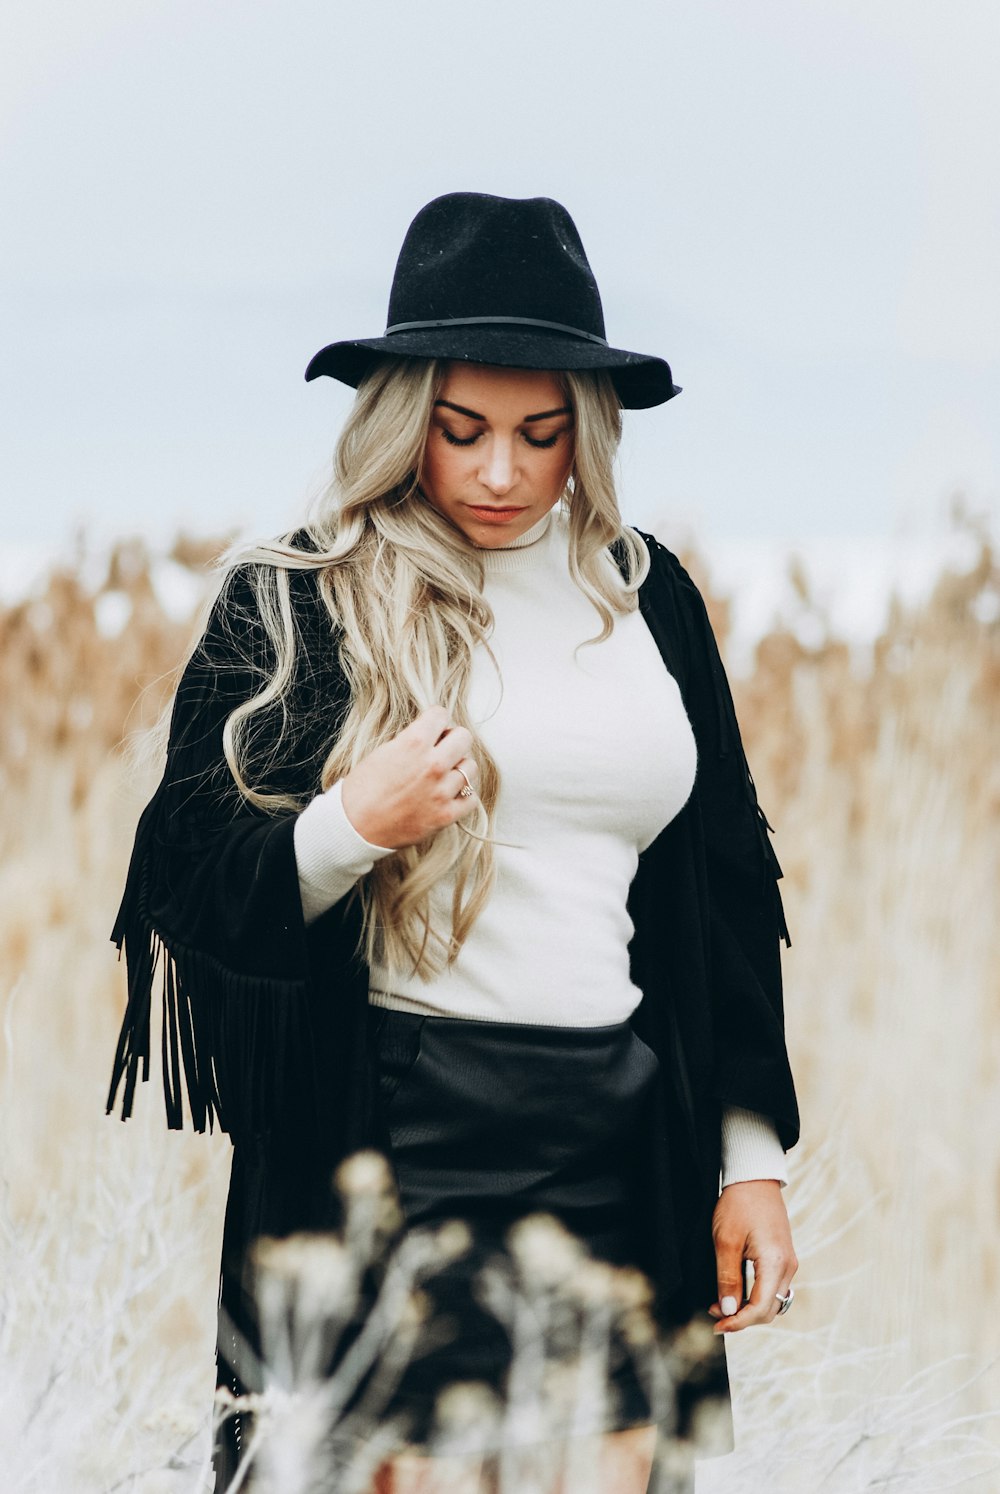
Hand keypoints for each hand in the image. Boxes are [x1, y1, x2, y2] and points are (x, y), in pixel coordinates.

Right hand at [339, 706, 479, 849]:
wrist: (353, 827)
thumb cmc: (360, 790)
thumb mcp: (382, 753)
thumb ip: (410, 741)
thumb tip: (430, 735)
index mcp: (413, 743)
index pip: (441, 714)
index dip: (434, 721)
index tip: (431, 729)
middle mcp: (433, 765)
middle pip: (464, 737)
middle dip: (453, 740)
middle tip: (441, 749)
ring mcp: (441, 791)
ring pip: (470, 767)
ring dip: (459, 768)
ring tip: (444, 775)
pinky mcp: (446, 815)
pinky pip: (471, 798)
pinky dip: (463, 795)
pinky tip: (449, 795)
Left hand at [709, 1179, 796, 1333]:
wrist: (754, 1177)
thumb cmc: (738, 1204)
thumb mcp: (725, 1241)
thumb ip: (727, 1278)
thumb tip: (727, 1310)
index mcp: (775, 1263)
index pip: (760, 1308)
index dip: (737, 1322)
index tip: (717, 1325)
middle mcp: (788, 1266)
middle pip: (769, 1310)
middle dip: (742, 1318)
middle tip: (715, 1314)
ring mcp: (788, 1262)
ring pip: (772, 1301)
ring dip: (749, 1309)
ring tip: (722, 1304)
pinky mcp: (783, 1257)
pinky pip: (773, 1287)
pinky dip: (755, 1296)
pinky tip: (736, 1291)